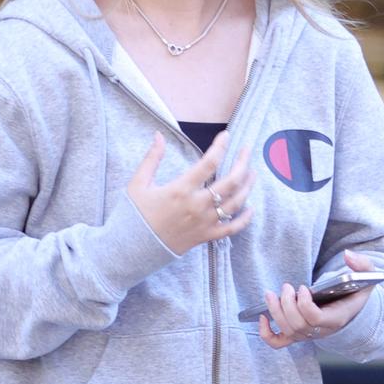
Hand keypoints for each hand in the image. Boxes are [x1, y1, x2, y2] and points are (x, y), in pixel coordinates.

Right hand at [126, 131, 254, 254]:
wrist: (131, 248)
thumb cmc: (134, 215)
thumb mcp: (138, 183)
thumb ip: (152, 158)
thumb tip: (159, 135)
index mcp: (181, 189)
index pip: (209, 162)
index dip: (221, 146)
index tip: (226, 135)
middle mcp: (197, 205)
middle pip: (231, 181)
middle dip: (242, 162)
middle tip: (246, 150)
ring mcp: (203, 223)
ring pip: (236, 203)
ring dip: (248, 186)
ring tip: (252, 173)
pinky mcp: (205, 237)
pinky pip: (231, 229)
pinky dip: (245, 219)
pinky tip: (251, 208)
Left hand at [257, 250, 376, 348]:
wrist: (354, 309)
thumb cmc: (358, 291)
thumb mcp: (368, 276)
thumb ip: (363, 265)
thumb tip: (348, 255)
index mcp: (337, 317)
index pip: (316, 319)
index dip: (305, 305)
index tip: (303, 288)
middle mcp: (322, 331)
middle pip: (298, 326)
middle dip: (287, 305)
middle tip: (286, 287)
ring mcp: (308, 334)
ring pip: (288, 331)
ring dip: (276, 312)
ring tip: (271, 294)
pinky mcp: (297, 334)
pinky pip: (278, 342)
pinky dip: (266, 334)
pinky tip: (262, 317)